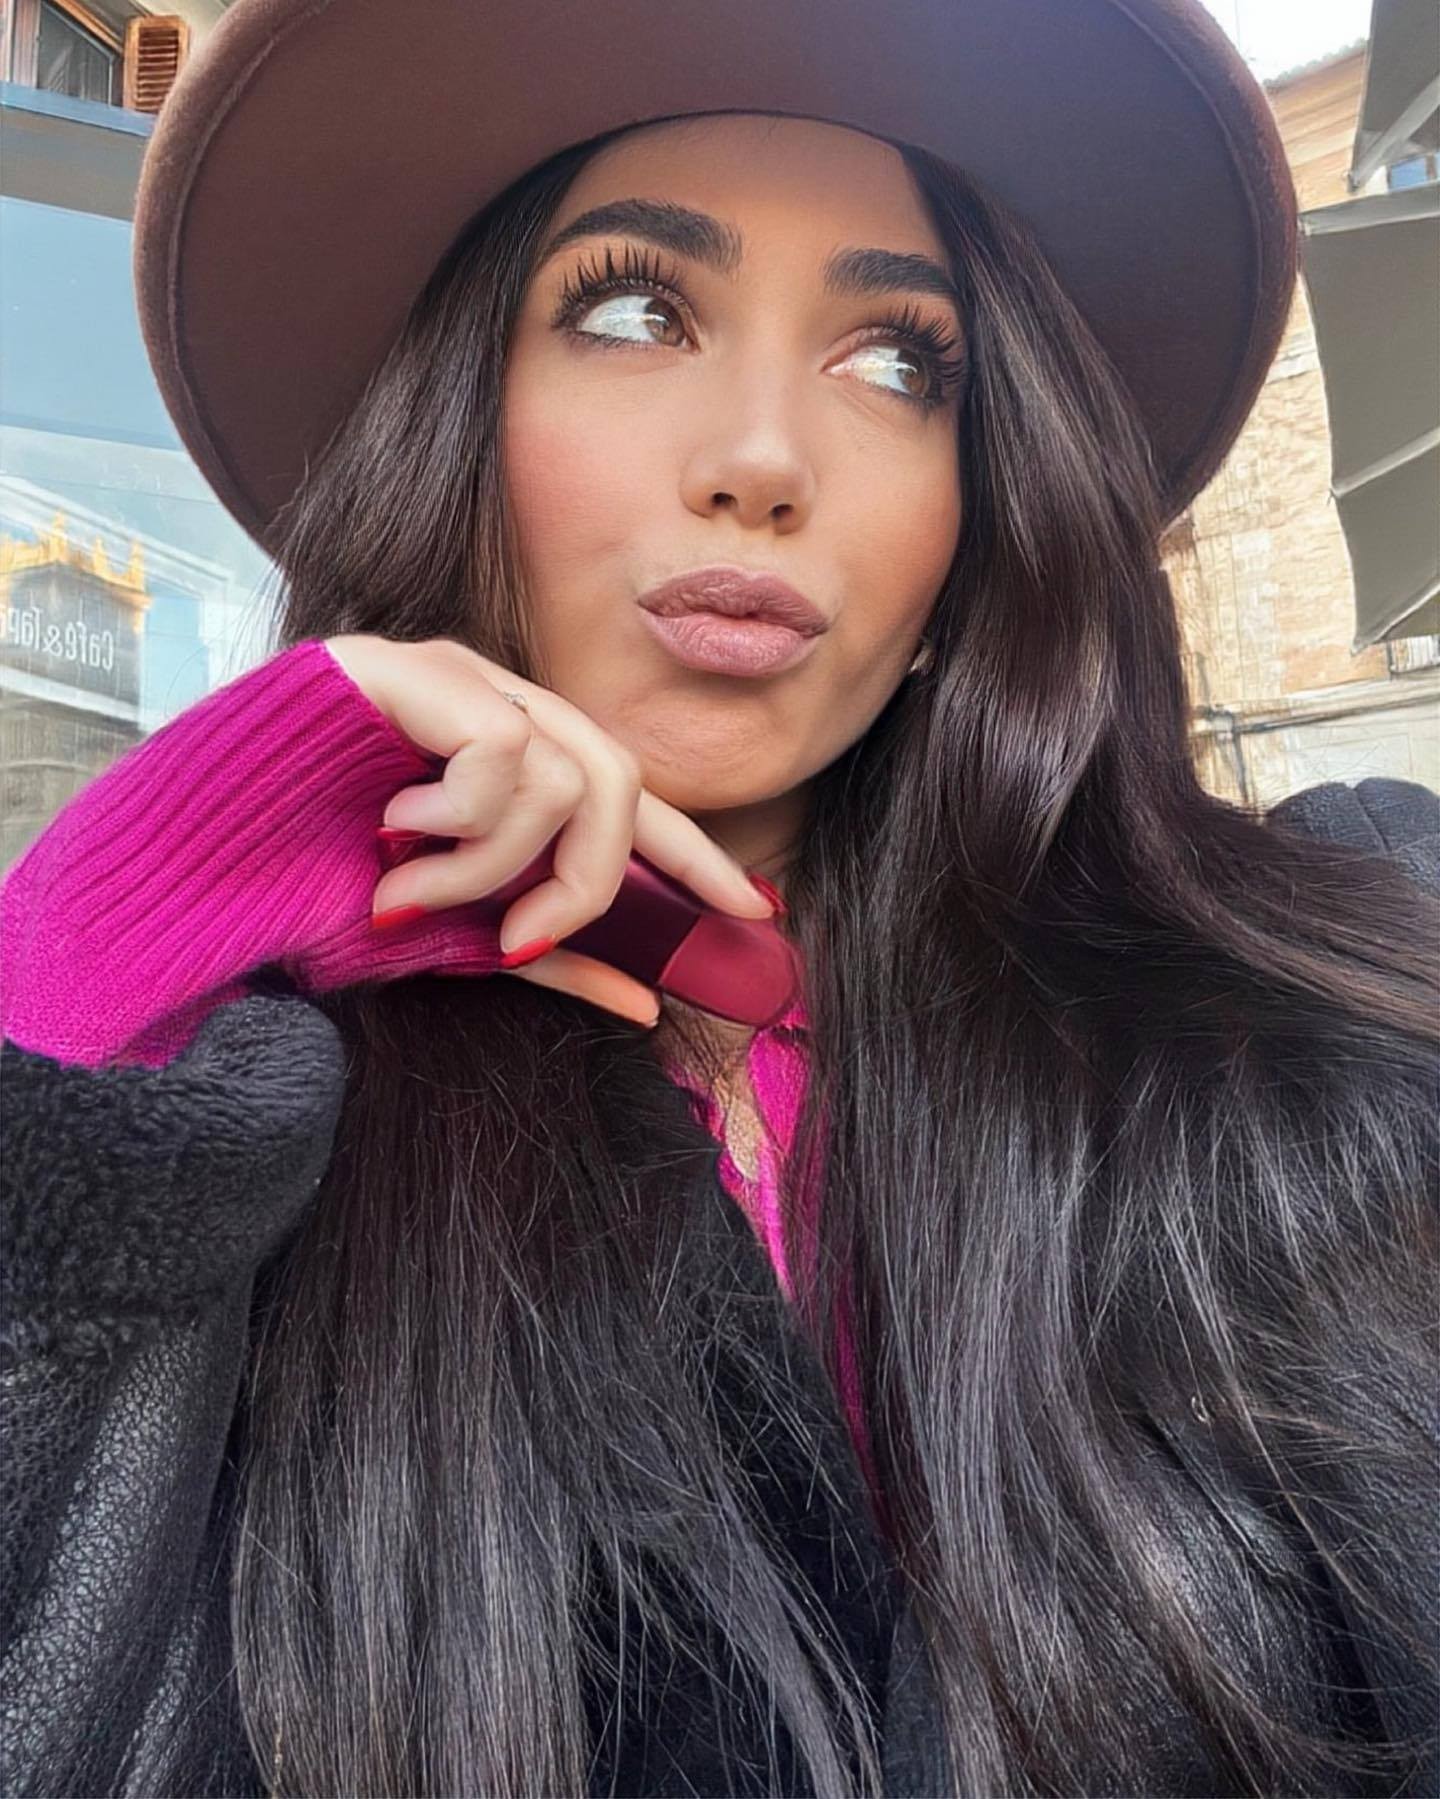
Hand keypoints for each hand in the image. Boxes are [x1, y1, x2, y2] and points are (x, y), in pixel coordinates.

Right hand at [324, 634, 774, 1027]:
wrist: (200, 879)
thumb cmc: (315, 898)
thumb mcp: (451, 941)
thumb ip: (547, 953)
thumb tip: (648, 1000)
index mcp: (513, 767)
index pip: (631, 801)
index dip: (696, 854)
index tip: (757, 911)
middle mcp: (495, 708)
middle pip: (616, 777)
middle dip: (587, 878)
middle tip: (518, 937)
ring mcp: (453, 679)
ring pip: (563, 773)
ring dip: (492, 864)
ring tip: (411, 883)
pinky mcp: (407, 666)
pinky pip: (503, 748)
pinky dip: (459, 818)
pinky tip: (393, 827)